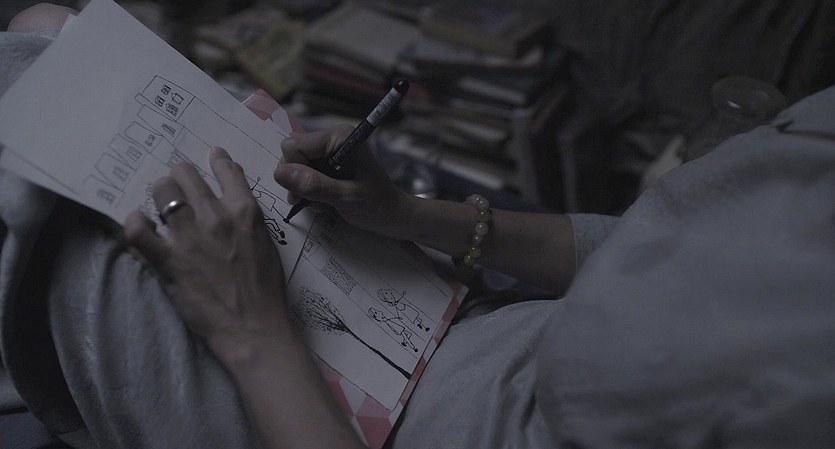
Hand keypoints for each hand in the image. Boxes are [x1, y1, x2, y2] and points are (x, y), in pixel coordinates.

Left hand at [123, 147, 287, 356]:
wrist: (254, 328)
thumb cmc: (266, 290)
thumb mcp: (266, 244)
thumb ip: (250, 218)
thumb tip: (236, 198)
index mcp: (245, 211)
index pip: (226, 170)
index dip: (216, 160)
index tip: (211, 157)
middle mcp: (216, 216)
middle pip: (186, 174)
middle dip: (180, 177)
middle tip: (178, 187)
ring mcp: (190, 237)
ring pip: (162, 191)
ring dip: (160, 194)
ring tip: (159, 204)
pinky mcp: (169, 261)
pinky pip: (139, 230)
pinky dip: (135, 222)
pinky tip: (139, 223)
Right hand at [274, 126, 412, 235]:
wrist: (393, 216)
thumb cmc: (376, 206)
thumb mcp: (345, 198)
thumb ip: (314, 185)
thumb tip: (280, 173)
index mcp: (339, 137)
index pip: (293, 146)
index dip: (294, 171)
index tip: (309, 192)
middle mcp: (332, 139)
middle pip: (291, 155)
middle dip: (299, 181)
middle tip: (317, 200)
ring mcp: (329, 152)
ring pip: (295, 167)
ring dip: (304, 189)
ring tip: (325, 202)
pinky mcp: (328, 164)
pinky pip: (303, 175)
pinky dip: (310, 191)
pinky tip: (326, 201)